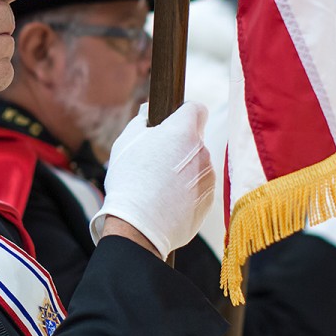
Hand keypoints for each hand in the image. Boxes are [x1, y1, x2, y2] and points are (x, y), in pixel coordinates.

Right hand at [96, 102, 215, 258]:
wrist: (140, 226)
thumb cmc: (130, 181)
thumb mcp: (126, 143)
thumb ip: (141, 121)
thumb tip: (148, 111)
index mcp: (183, 131)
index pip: (196, 109)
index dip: (184, 113)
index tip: (173, 123)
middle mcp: (202, 151)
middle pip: (195, 140)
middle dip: (180, 145)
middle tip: (157, 161)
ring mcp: (208, 176)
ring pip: (198, 164)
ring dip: (184, 169)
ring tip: (160, 186)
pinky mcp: (209, 199)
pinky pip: (200, 187)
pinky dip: (188, 191)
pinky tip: (168, 201)